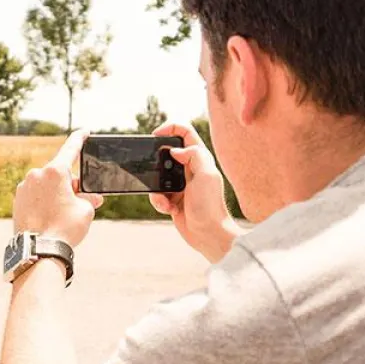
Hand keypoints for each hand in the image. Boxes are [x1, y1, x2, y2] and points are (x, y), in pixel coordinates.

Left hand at [13, 130, 103, 247]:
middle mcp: (36, 175)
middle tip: (81, 201)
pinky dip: (44, 202)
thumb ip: (88, 198)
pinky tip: (50, 217)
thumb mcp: (85, 210)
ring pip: (46, 185)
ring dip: (57, 194)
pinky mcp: (17, 200)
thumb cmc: (64, 228)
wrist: (39, 250)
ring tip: (63, 215)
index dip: (80, 139)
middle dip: (71, 184)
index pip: (71, 149)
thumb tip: (90, 197)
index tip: (84, 132)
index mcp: (55, 171)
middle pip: (59, 173)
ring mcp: (24, 187)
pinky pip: (35, 195)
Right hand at [148, 122, 243, 262]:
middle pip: (166, 152)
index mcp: (200, 158)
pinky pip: (157, 193)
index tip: (155, 136)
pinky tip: (169, 209)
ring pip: (157, 175)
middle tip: (154, 171)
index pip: (184, 132)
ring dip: (156, 187)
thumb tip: (176, 150)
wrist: (208, 235)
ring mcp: (180, 184)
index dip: (169, 128)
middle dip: (156, 162)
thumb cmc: (210, 206)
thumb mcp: (206, 175)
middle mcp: (189, 168)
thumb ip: (194, 155)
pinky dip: (158, 201)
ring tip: (166, 200)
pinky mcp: (173, 198)